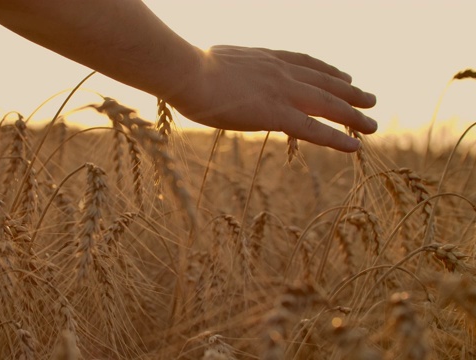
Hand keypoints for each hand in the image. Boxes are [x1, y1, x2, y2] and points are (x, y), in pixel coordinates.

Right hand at [168, 45, 377, 151]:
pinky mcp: (276, 114)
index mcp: (265, 57)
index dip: (327, 70)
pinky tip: (355, 146)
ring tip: (372, 124)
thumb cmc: (189, 69)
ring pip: (328, 105)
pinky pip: (314, 129)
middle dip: (350, 92)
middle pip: (324, 81)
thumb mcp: (214, 61)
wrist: (187, 72)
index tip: (343, 75)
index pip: (304, 62)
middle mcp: (280, 71)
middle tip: (370, 98)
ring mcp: (281, 92)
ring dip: (353, 115)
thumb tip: (218, 74)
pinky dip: (337, 138)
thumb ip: (228, 69)